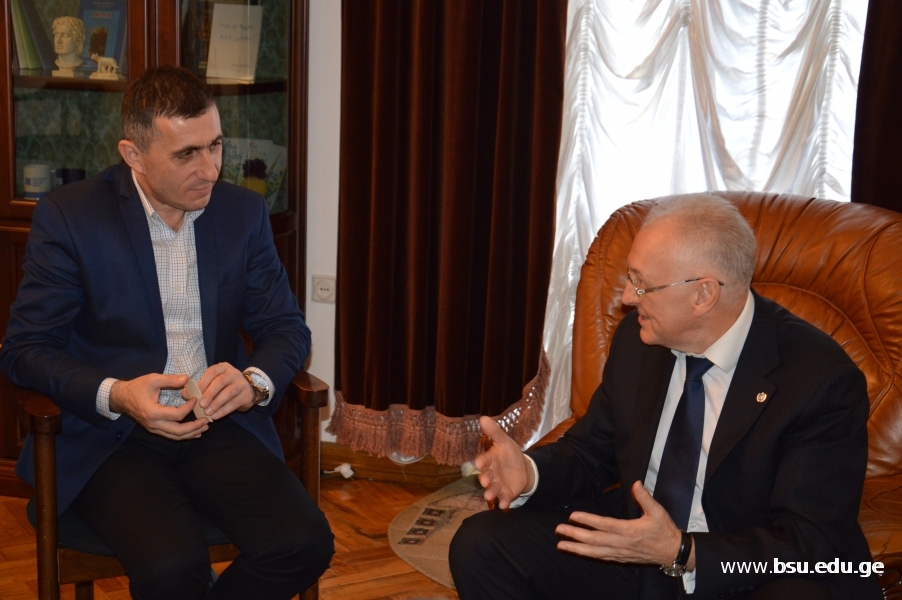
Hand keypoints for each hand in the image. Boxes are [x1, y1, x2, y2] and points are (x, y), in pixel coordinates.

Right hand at [110, 373, 207, 439]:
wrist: (121, 398)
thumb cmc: (137, 387)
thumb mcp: (152, 379)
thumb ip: (170, 379)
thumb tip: (187, 379)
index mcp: (153, 412)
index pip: (177, 415)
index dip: (189, 408)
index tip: (196, 399)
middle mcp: (153, 424)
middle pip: (178, 431)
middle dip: (194, 427)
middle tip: (207, 420)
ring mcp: (153, 429)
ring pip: (175, 436)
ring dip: (191, 433)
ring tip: (204, 428)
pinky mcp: (154, 429)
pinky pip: (171, 435)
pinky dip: (183, 435)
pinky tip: (194, 432)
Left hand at [192, 362, 254, 419]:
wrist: (249, 390)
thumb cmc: (225, 386)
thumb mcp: (213, 383)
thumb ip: (199, 387)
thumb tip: (185, 394)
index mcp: (223, 367)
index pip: (213, 371)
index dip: (203, 382)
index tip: (195, 393)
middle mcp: (233, 373)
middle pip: (221, 382)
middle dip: (209, 393)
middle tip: (201, 405)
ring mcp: (241, 384)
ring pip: (228, 393)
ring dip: (216, 403)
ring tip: (207, 412)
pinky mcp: (246, 395)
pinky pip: (234, 403)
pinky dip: (223, 411)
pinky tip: (215, 416)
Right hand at [473, 416, 533, 508]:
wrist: (523, 469)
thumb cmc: (510, 454)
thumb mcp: (505, 441)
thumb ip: (495, 432)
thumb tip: (483, 418)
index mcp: (489, 460)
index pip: (483, 460)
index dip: (481, 462)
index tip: (479, 463)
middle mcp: (491, 473)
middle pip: (485, 477)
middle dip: (484, 479)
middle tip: (485, 480)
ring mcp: (497, 484)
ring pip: (492, 490)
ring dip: (490, 493)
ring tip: (489, 496)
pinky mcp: (506, 493)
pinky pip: (503, 499)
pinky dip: (503, 502)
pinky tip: (504, 505)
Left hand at [555, 481, 689, 567]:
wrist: (673, 552)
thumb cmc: (664, 530)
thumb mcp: (658, 512)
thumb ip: (645, 498)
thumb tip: (636, 483)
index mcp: (629, 531)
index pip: (604, 525)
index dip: (587, 520)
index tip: (573, 516)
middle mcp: (622, 543)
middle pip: (594, 540)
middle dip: (575, 535)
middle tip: (558, 530)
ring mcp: (620, 553)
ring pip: (595, 552)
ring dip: (577, 548)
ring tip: (561, 545)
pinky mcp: (621, 558)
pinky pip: (602, 557)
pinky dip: (588, 555)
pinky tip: (579, 552)